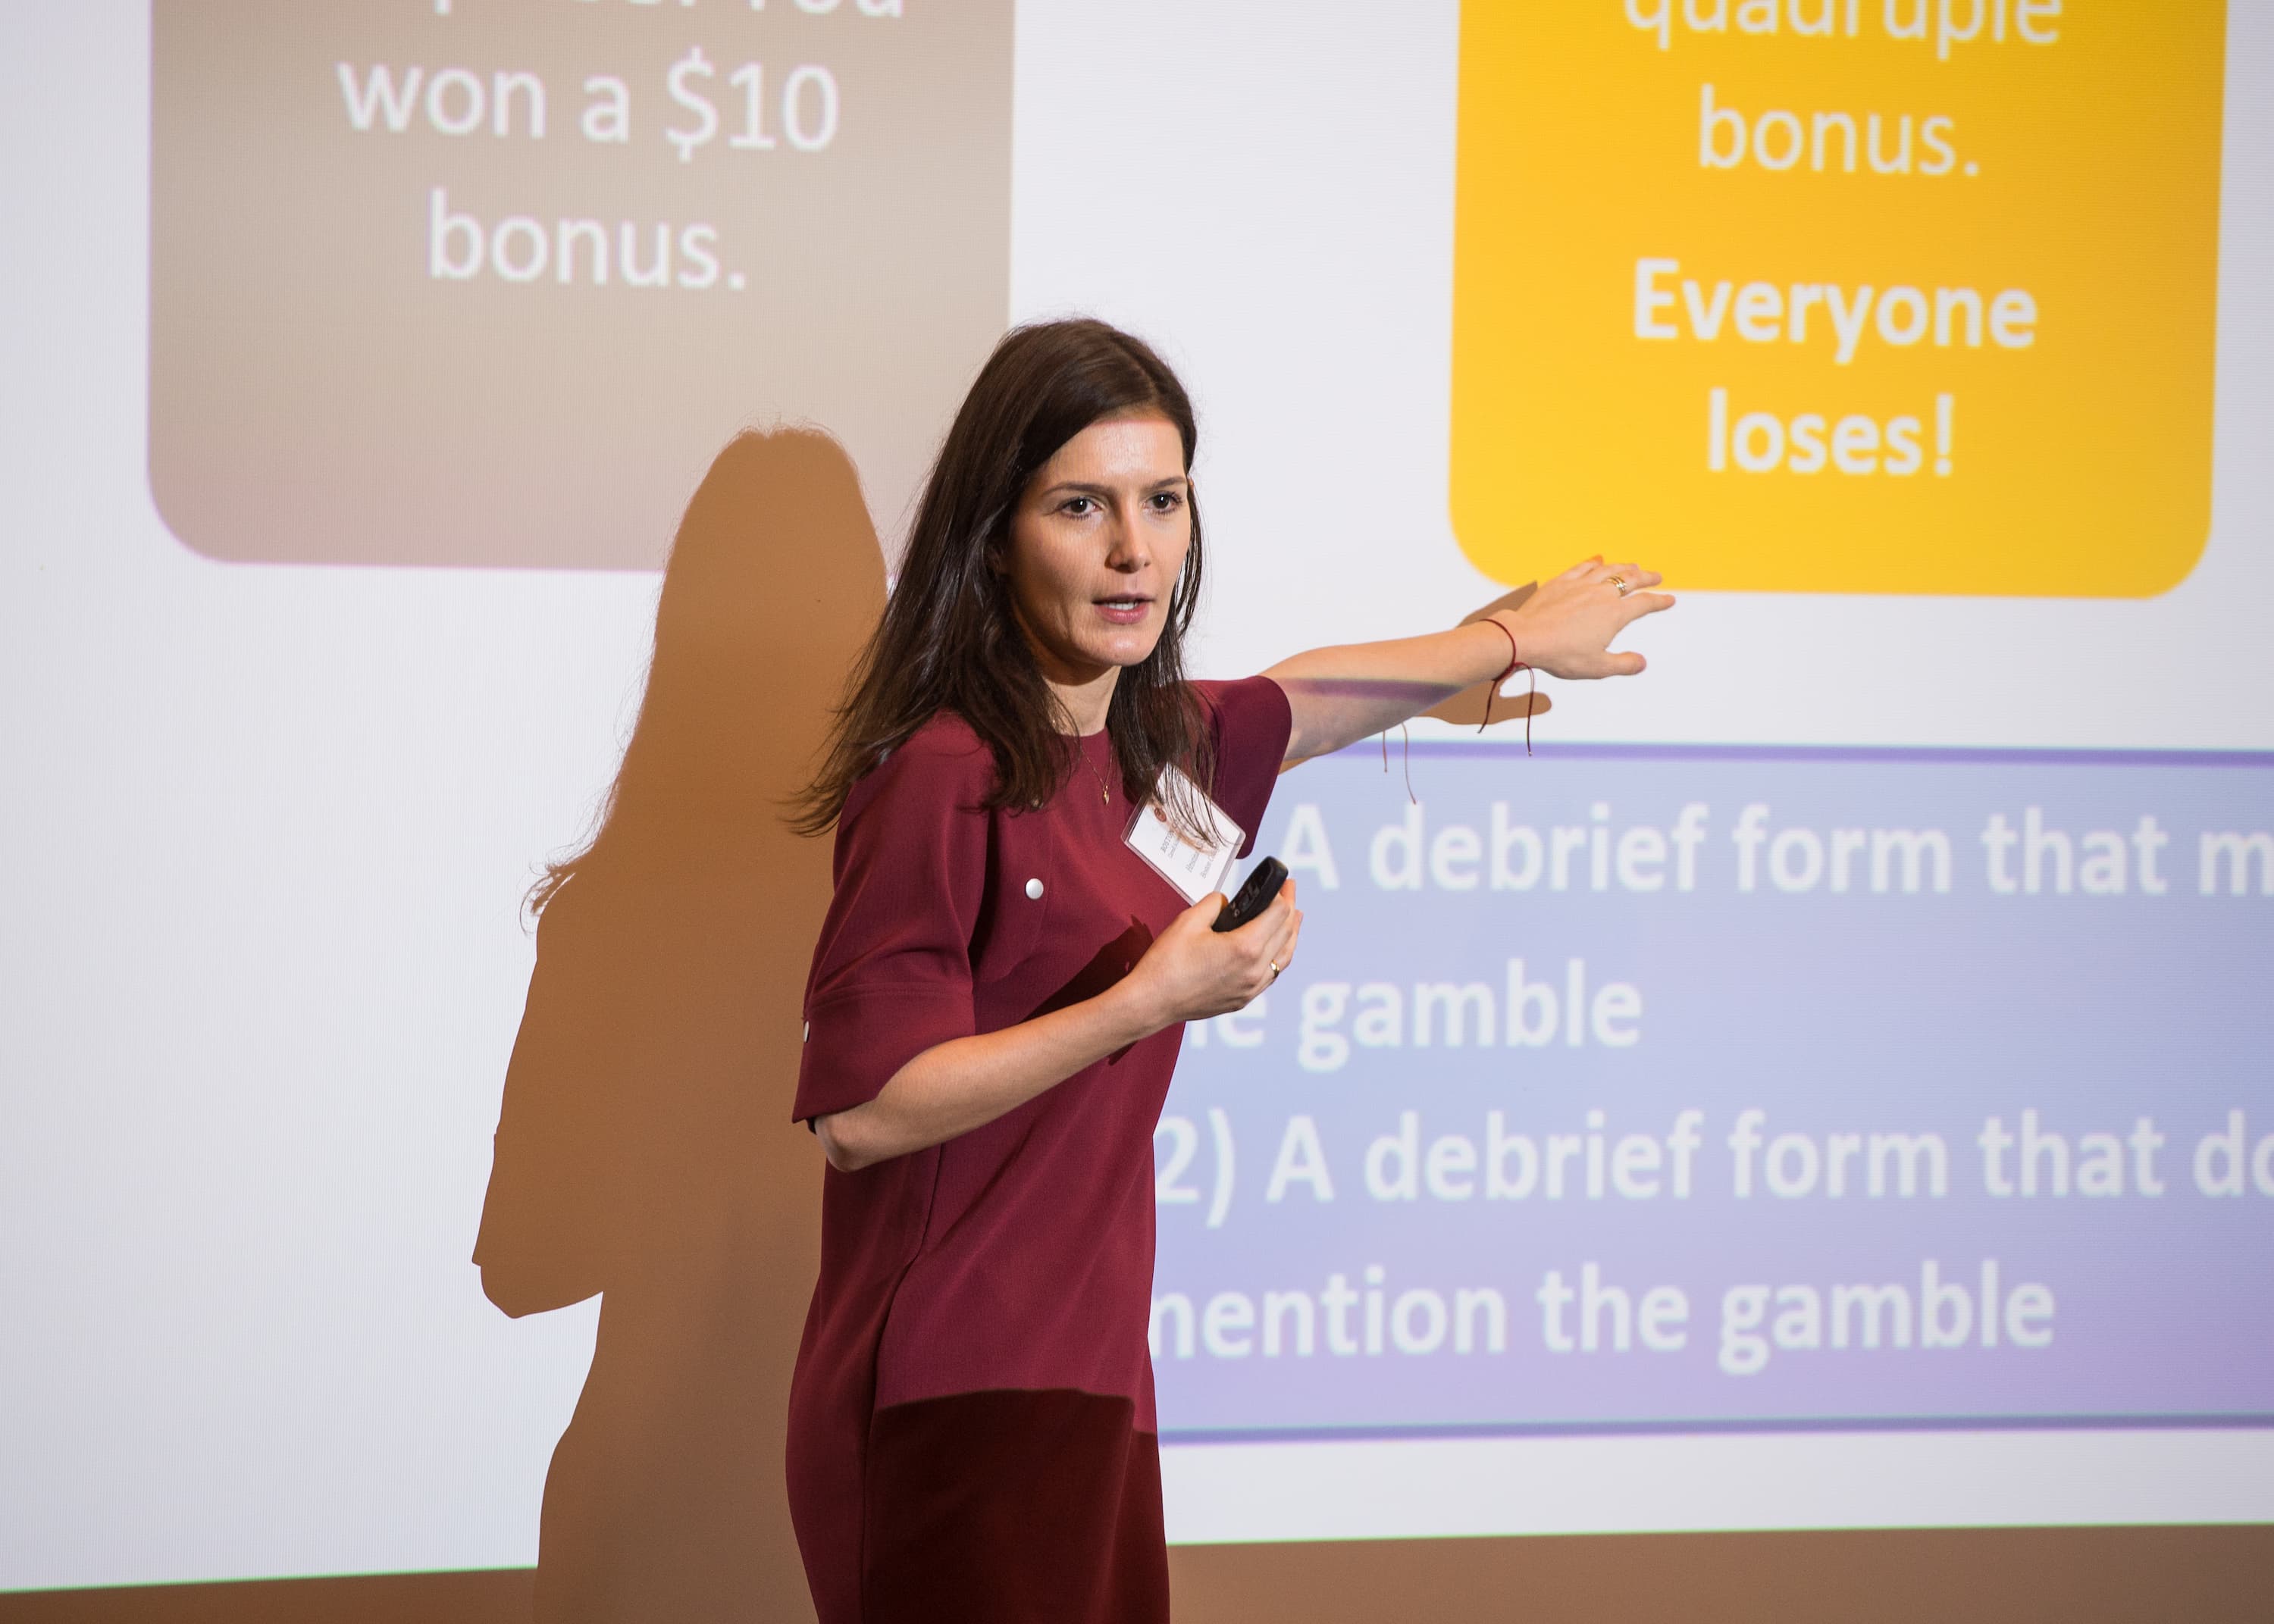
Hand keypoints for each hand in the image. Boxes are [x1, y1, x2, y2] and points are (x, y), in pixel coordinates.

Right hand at [1124, 881, 1300, 1028]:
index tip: (1283, 882)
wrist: (1152, 1002)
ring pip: (1284, 958)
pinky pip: (1271, 975)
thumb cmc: (1167, 963)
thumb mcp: (1189, 920)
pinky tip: (1276, 949)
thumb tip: (1228, 902)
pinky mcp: (1243, 999)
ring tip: (1295, 918)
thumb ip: (1215, 903)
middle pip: (1285, 933)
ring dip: (1291, 935)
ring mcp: (1251, 988)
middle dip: (1290, 909)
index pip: (1277, 913)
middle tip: (1290, 892)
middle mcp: (1255, 970)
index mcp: (1245, 947)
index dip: (1283, 893)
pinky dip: (1279, 957)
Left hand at [1496, 557, 1673, 679]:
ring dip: (1624, 566)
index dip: (1659, 601)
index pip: (1644, 604)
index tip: (1669, 600)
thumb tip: (1642, 663)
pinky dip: (1594, 561)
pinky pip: (1582, 566)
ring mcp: (1581, 584)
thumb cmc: (1561, 654)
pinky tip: (1599, 558)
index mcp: (1614, 614)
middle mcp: (1601, 594)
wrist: (1526, 637)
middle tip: (1656, 576)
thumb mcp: (1597, 667)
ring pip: (1609, 569)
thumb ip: (1624, 664)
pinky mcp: (1561, 581)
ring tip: (1633, 566)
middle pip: (1630, 580)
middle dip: (1647, 577)